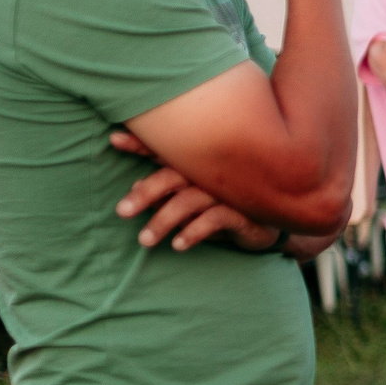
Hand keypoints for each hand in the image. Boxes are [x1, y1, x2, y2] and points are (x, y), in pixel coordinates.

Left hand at [109, 129, 277, 251]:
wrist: (271, 227)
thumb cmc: (226, 207)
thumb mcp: (192, 200)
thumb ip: (166, 192)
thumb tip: (134, 187)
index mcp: (199, 164)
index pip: (168, 150)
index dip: (143, 143)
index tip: (114, 140)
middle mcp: (213, 173)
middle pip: (173, 174)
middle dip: (145, 191)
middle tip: (121, 211)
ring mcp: (230, 191)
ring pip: (189, 199)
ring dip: (163, 220)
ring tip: (144, 240)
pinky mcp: (245, 212)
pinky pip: (214, 219)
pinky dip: (193, 231)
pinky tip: (178, 244)